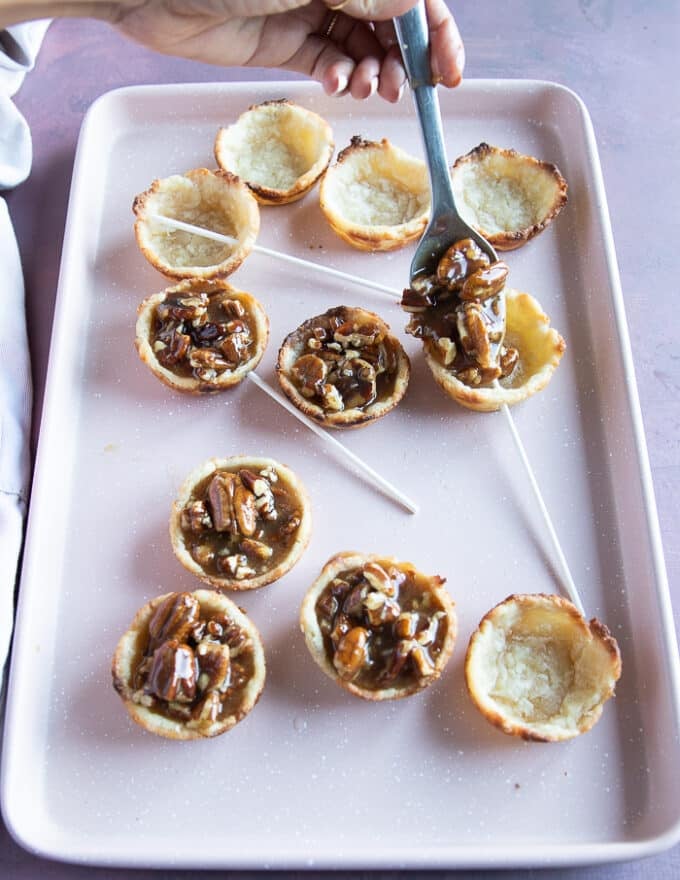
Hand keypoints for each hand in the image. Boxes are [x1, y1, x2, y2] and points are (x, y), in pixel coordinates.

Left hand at [105, 0, 464, 101]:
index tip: (448, 70)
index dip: (434, 30)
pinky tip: (335, 83)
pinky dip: (339, 76)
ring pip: (363, 45)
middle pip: (390, 21)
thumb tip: (410, 4)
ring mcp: (311, 7)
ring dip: (373, 72)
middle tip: (402, 90)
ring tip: (366, 89)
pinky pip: (329, 61)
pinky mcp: (287, 40)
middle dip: (403, 58)